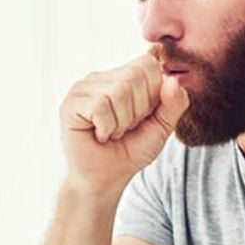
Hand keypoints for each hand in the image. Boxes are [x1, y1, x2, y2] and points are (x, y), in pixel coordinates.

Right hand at [60, 52, 189, 193]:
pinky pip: (100, 106)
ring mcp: (83, 88)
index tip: (141, 117)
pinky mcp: (71, 103)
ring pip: (118, 91)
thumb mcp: (161, 127)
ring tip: (111, 132)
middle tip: (124, 128)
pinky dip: (106, 127)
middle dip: (137, 112)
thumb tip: (174, 80)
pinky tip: (98, 134)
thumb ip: (174, 104)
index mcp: (123, 76)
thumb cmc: (130, 151)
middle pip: (134, 77)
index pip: (148, 65)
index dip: (152, 95)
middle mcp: (102, 77)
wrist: (105, 179)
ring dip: (121, 122)